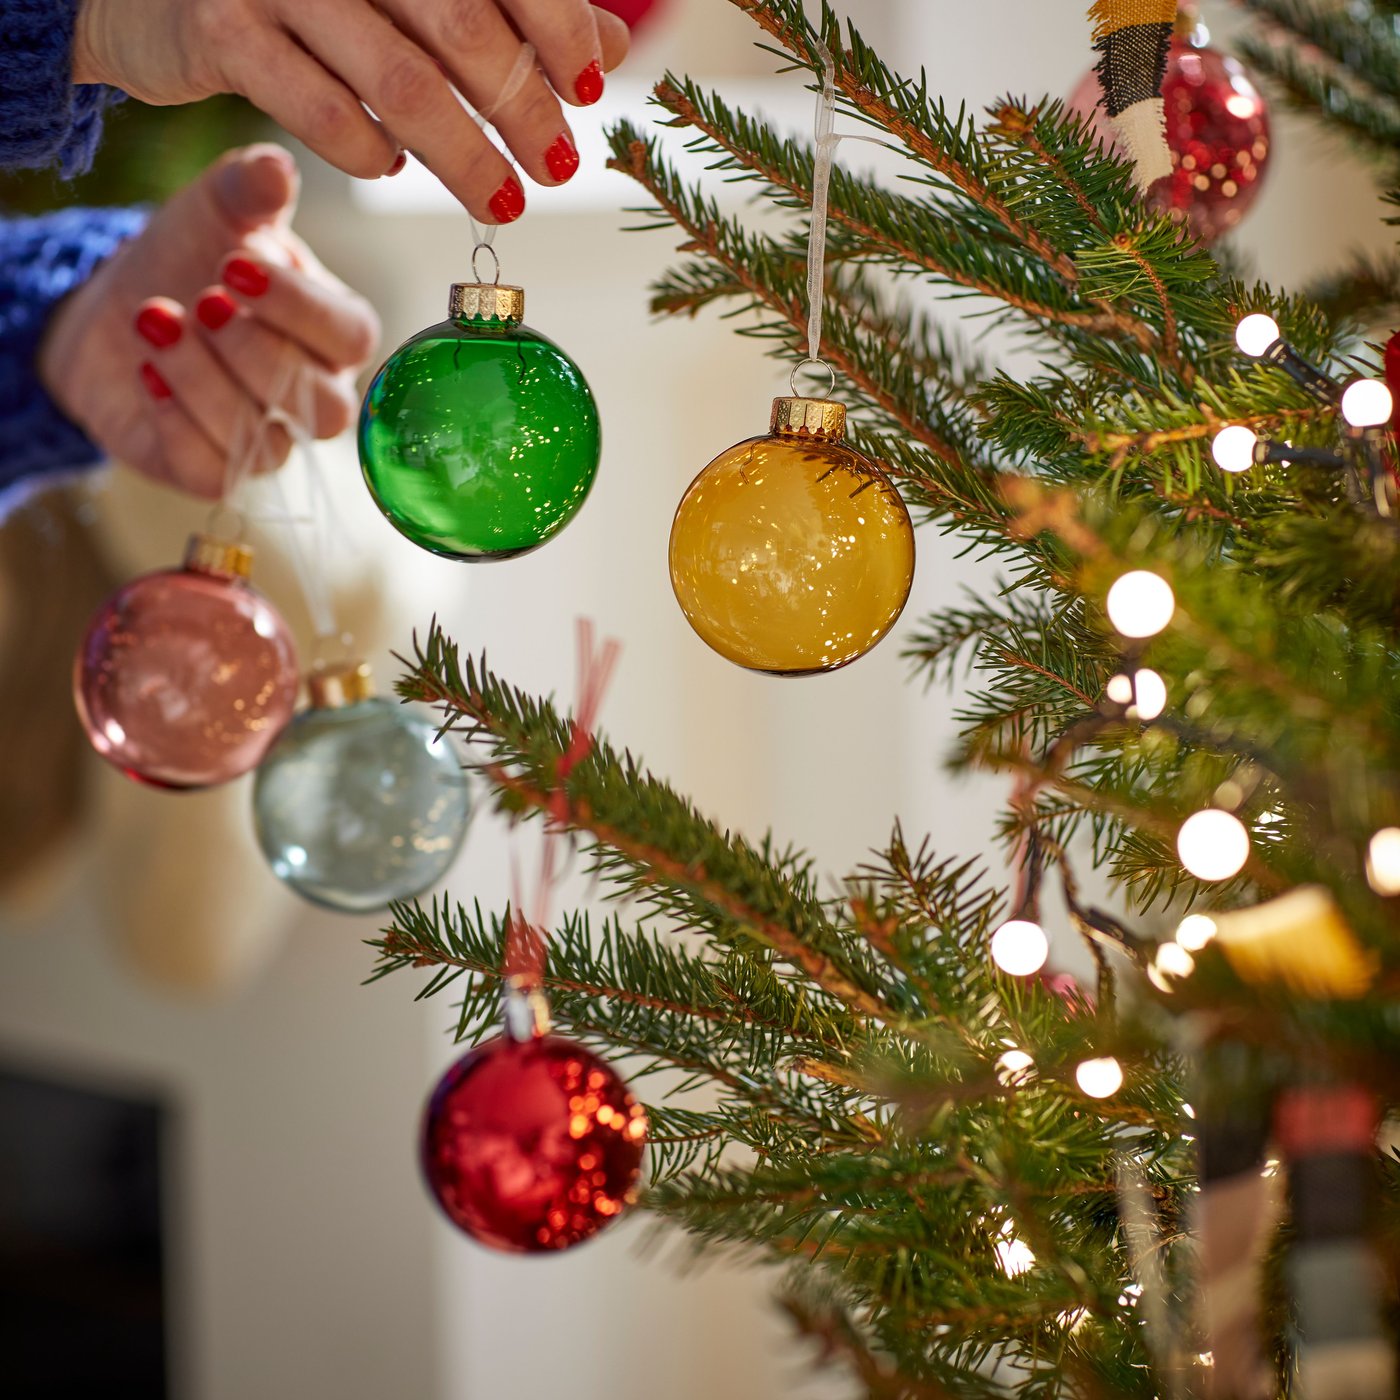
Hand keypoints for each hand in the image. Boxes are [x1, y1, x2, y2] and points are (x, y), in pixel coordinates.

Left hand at [38, 144, 380, 499]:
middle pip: (319, 405)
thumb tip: (278, 165)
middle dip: (255, 352)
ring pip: (265, 440)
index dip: (300, 307)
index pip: (351, 337)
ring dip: (204, 379)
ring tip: (153, 319)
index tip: (238, 264)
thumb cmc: (188, 258)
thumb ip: (250, 189)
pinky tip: (146, 372)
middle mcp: (315, 396)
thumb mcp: (216, 210)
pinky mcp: (215, 471)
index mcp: (334, 332)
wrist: (115, 310)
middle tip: (201, 299)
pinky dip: (175, 418)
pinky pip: (213, 469)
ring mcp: (269, 440)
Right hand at [72, 0, 630, 221]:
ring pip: (400, 80)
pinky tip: (392, 167)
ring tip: (500, 201)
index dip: (556, 24)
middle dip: (521, 107)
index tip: (585, 89)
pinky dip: (370, 152)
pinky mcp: (225, 32)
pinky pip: (322, 112)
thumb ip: (507, 7)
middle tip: (555, 167)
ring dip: (463, 155)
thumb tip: (603, 46)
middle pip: (460, 25)